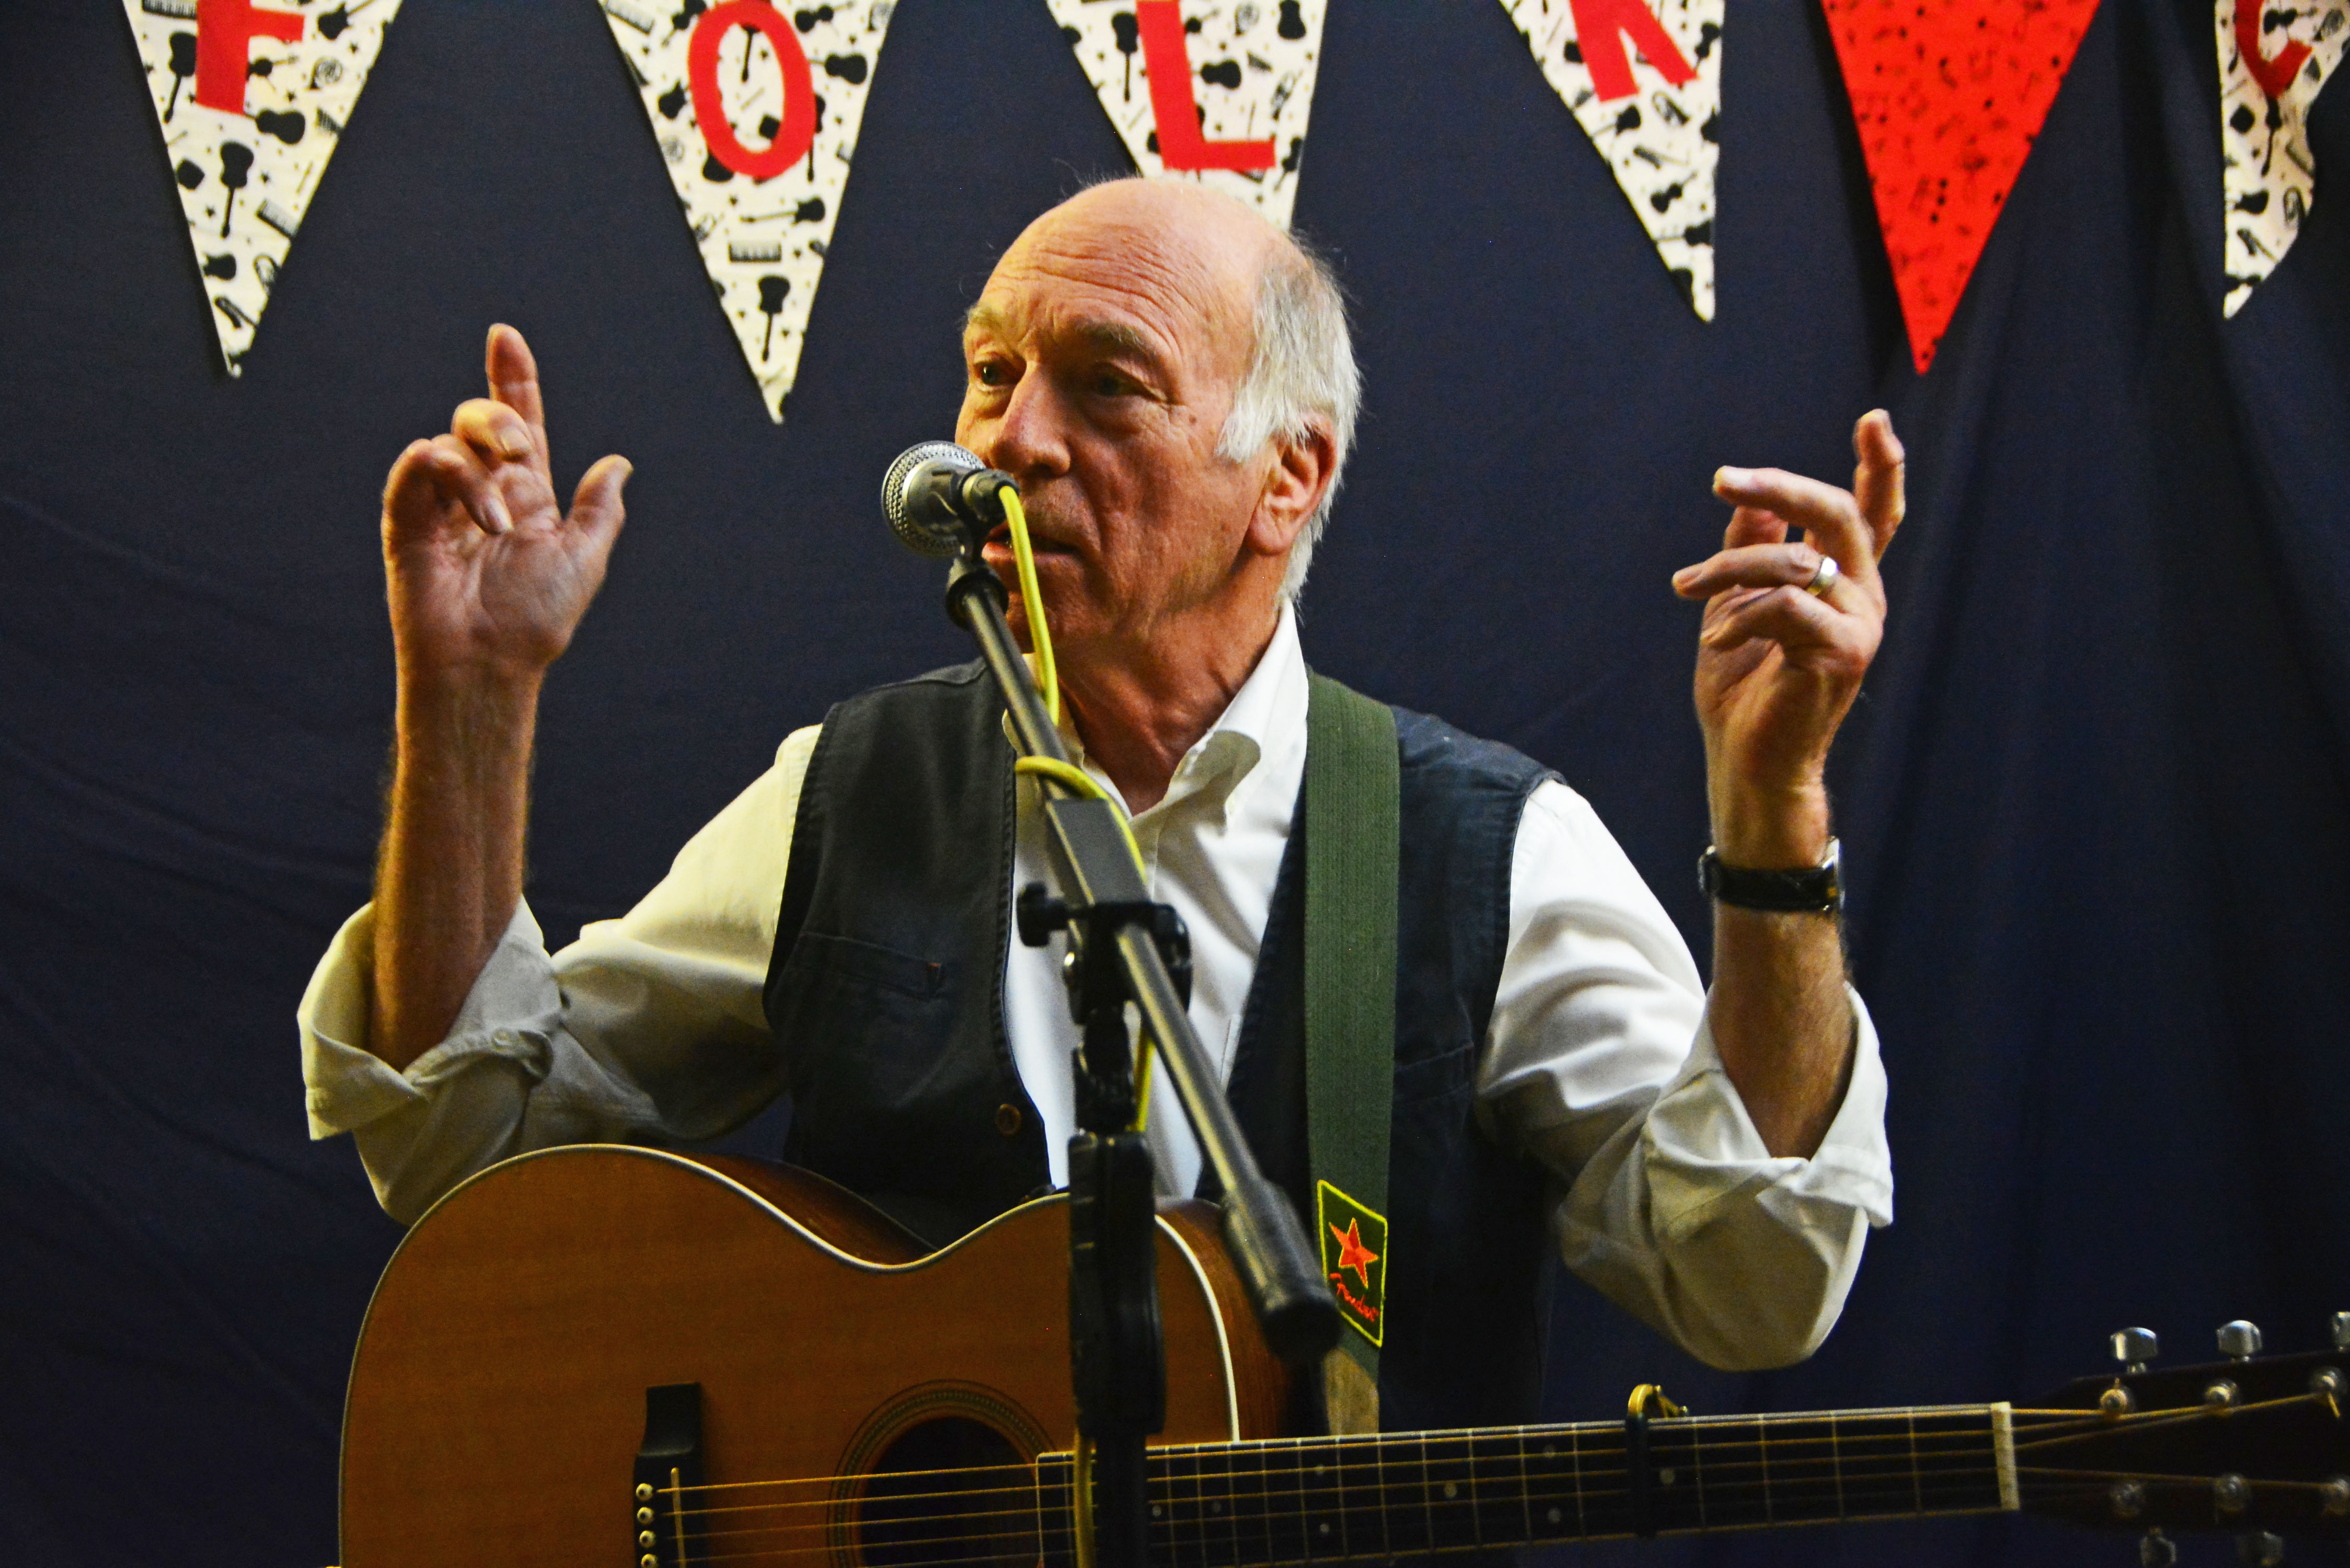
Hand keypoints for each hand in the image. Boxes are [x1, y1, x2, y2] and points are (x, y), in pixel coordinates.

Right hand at [381, 324, 630, 682]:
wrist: (492, 661)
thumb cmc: (537, 618)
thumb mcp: (585, 558)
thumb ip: (601, 511)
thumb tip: (619, 465)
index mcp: (525, 494)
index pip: (518, 421)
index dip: (513, 380)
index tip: (505, 336)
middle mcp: (481, 491)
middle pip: (478, 421)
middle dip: (498, 418)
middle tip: (520, 450)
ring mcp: (440, 504)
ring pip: (448, 442)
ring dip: (478, 473)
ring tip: (497, 524)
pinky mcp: (407, 521)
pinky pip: (413, 469)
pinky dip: (442, 474)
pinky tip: (473, 510)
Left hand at [1672, 411, 1903, 864]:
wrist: (1746, 762)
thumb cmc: (1742, 688)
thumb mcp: (1736, 604)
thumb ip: (1753, 547)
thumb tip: (1753, 496)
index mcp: (1844, 582)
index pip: (1874, 514)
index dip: (1880, 466)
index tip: (1874, 419)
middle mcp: (1864, 597)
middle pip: (1837, 513)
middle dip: (1780, 485)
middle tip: (1722, 478)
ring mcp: (1860, 625)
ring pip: (1796, 559)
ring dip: (1728, 568)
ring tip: (1687, 588)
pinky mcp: (1844, 653)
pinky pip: (1785, 605)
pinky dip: (1739, 616)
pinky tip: (1717, 640)